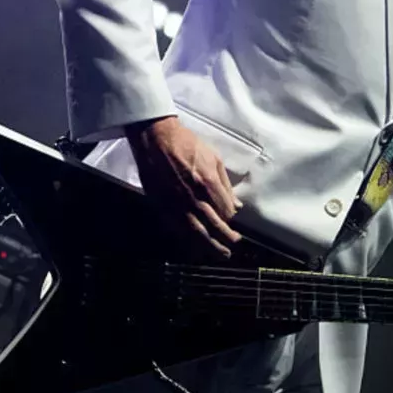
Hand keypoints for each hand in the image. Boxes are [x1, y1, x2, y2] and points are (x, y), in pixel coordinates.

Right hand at [125, 115, 243, 257]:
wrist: (156, 139)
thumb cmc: (188, 144)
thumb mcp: (214, 158)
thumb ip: (225, 183)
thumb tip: (236, 205)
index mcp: (208, 183)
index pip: (225, 211)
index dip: (230, 219)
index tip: (232, 221)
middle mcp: (194, 197)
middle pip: (213, 224)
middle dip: (225, 238)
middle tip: (232, 246)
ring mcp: (177, 203)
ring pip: (196, 231)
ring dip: (209, 245)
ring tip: (219, 253)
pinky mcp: (162, 205)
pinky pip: (177, 228)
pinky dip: (188, 239)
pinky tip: (194, 245)